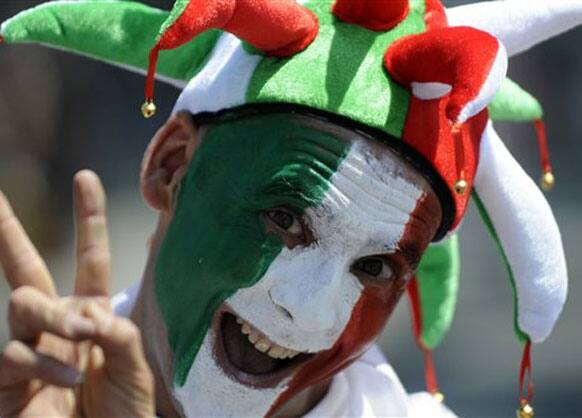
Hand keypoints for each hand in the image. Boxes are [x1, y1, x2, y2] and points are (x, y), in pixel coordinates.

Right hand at [0, 171, 154, 416]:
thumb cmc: (125, 414)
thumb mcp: (135, 368)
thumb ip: (120, 334)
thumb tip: (91, 312)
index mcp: (92, 314)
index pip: (90, 259)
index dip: (88, 220)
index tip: (85, 178)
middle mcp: (58, 325)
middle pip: (27, 270)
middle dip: (9, 234)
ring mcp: (32, 350)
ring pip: (24, 305)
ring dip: (55, 315)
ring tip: (82, 334)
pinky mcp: (8, 382)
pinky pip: (16, 352)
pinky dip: (45, 361)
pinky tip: (71, 375)